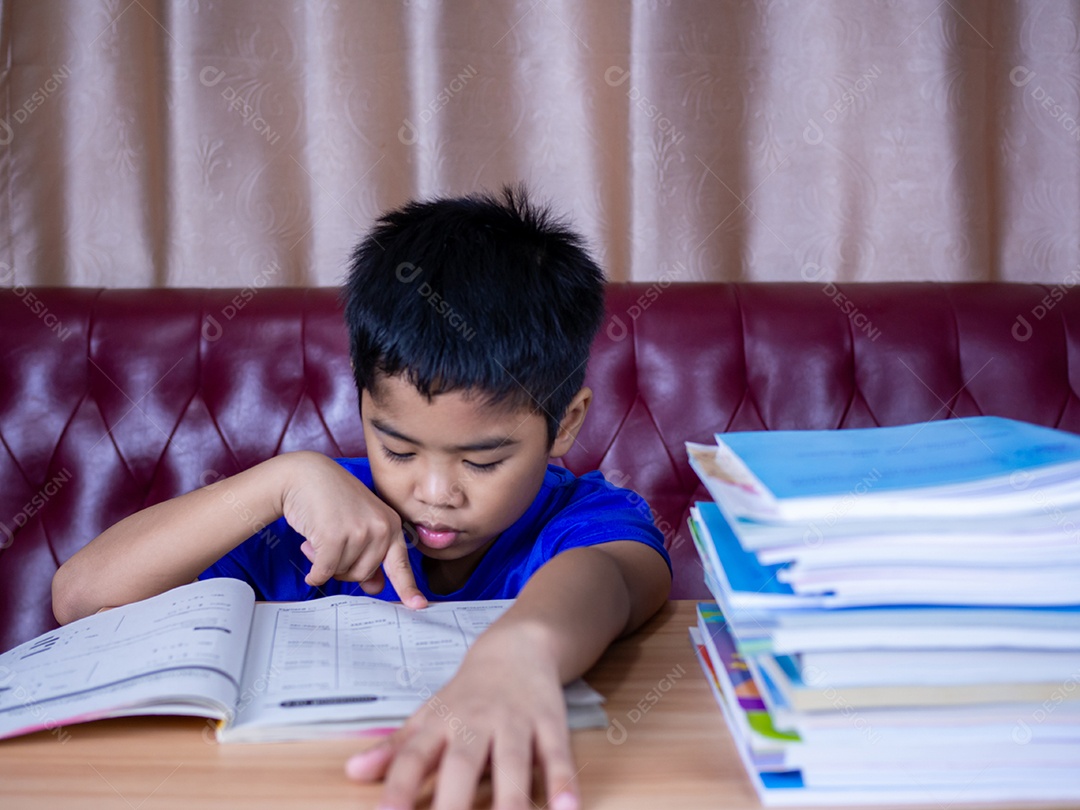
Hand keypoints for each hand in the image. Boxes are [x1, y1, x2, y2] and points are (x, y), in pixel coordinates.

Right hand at [279, 452, 425, 606]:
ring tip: (319, 534)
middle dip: (342, 566)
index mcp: (392, 525)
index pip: (401, 563)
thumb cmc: (331, 501)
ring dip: (325, 561)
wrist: (306, 475)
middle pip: (363, 574)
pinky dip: (314, 570)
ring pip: (342, 572)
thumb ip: (369, 555)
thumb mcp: (358, 525)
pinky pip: (325, 571)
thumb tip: (376, 587)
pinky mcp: (336, 536)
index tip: (419, 606)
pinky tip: (308, 550)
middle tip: (330, 543)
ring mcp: (361, 531)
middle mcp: (381, 528)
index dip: (408, 588)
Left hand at [345, 638, 580, 809]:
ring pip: (513, 761)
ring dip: (511, 799)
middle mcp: (477, 721)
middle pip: (462, 763)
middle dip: (453, 802)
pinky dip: (564, 781)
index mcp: (442, 722)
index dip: (399, 787)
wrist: (517, 647)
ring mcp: (515, 722)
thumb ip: (396, 749)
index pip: (415, 756)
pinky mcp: (550, 723)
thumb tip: (352, 773)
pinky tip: (568, 809)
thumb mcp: (429, 715)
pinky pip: (557, 755)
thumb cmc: (467, 694)